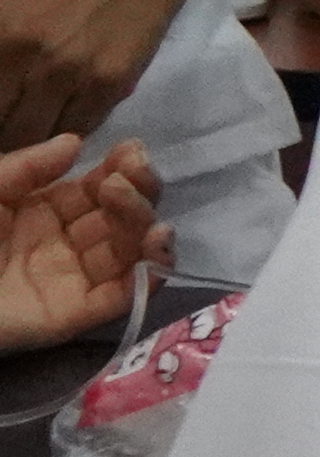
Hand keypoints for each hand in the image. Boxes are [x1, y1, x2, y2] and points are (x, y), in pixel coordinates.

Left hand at [0, 0, 210, 150]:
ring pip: (34, 139)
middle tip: (11, 127)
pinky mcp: (108, 84)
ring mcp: (68, 73)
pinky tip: (64, 116)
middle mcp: (22, 55)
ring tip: (34, 125)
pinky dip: (66, 132)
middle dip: (2, 140)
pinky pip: (75, 130)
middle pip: (0, 130)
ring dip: (31, 141)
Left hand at [0, 135, 160, 349]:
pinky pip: (126, 294)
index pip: (98, 187)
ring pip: (132, 249)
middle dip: (137, 190)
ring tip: (128, 201)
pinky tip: (156, 242)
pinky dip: (153, 269)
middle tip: (125, 176)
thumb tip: (76, 143)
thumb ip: (26, 167)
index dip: (121, 168)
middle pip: (123, 215)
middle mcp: (66, 243)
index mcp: (42, 212)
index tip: (130, 150)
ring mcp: (75, 279)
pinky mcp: (77, 314)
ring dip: (145, 222)